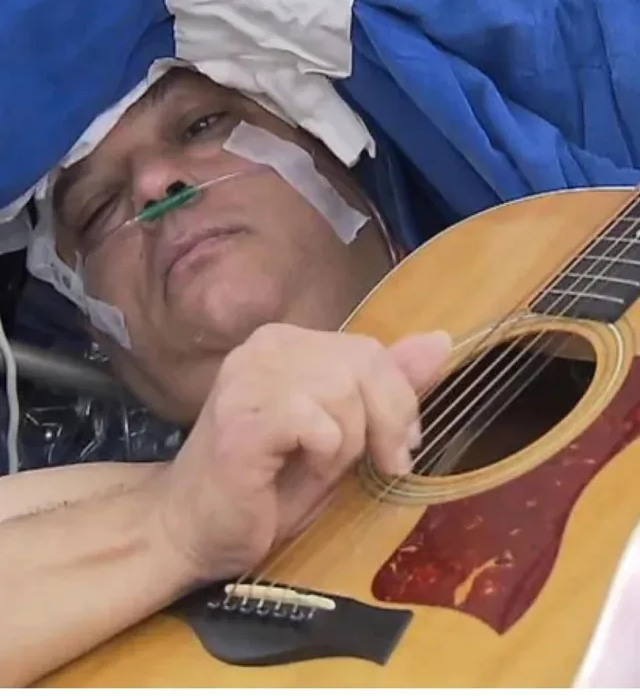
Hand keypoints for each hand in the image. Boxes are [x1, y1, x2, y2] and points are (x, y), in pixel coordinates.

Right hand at [152, 323, 450, 582]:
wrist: (190, 531)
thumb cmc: (267, 487)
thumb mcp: (343, 434)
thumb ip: (385, 387)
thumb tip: (441, 341)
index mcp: (288, 342)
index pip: (369, 349)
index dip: (399, 400)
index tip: (399, 447)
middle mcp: (266, 346)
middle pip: (364, 362)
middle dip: (387, 422)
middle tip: (382, 465)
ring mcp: (249, 376)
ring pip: (345, 393)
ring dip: (348, 446)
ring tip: (318, 469)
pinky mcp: (242, 417)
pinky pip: (320, 425)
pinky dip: (324, 458)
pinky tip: (294, 472)